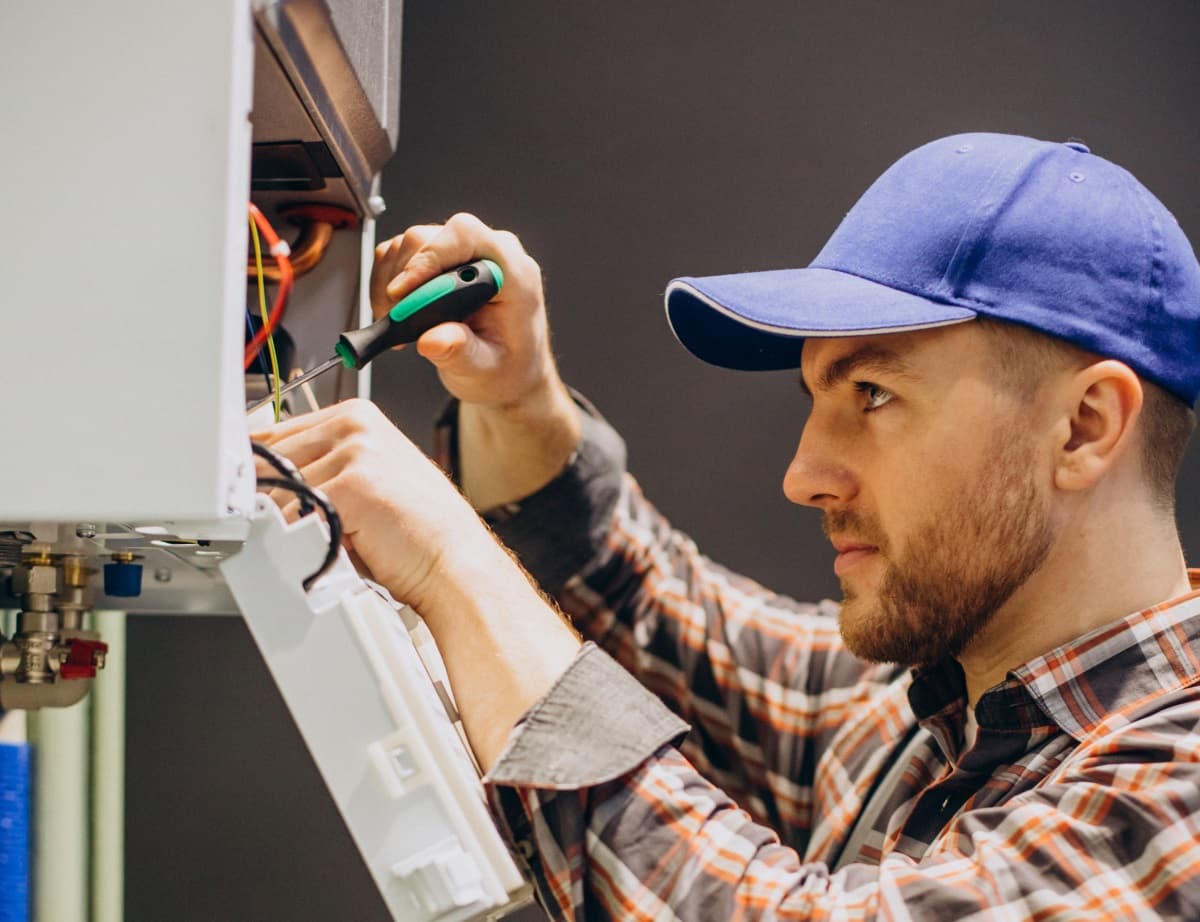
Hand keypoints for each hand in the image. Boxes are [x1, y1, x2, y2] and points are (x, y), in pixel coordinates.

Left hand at [250, 398, 495, 612]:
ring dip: (293, 523)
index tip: (252, 494)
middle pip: (271, 460)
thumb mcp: (366, 479)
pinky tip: (332, 546)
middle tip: (294, 528)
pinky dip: (303, 538)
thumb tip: (261, 478)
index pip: (275, 433)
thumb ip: (321, 467)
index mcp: (358, 416)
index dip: (260, 470)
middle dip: (272, 499)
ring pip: (281, 491)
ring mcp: (355, 451)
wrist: (453, 562)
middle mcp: (355, 425)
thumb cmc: (416, 530)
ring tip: (328, 537)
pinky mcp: (352, 485)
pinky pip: (295, 515)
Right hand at [371, 214, 581, 509]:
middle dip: (405, 272)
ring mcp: (467, 259)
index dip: (430, 258)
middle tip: (394, 314)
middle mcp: (491, 256)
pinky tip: (396, 318)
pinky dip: (392, 284)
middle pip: (433, 236)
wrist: (511, 381)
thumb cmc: (506, 376)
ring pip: (413, 244)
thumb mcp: (484, 373)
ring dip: (394, 280)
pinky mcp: (444, 267)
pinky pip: (405, 259)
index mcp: (512, 272)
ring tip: (396, 322)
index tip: (405, 293)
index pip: (466, 237)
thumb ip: (461, 354)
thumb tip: (437, 339)